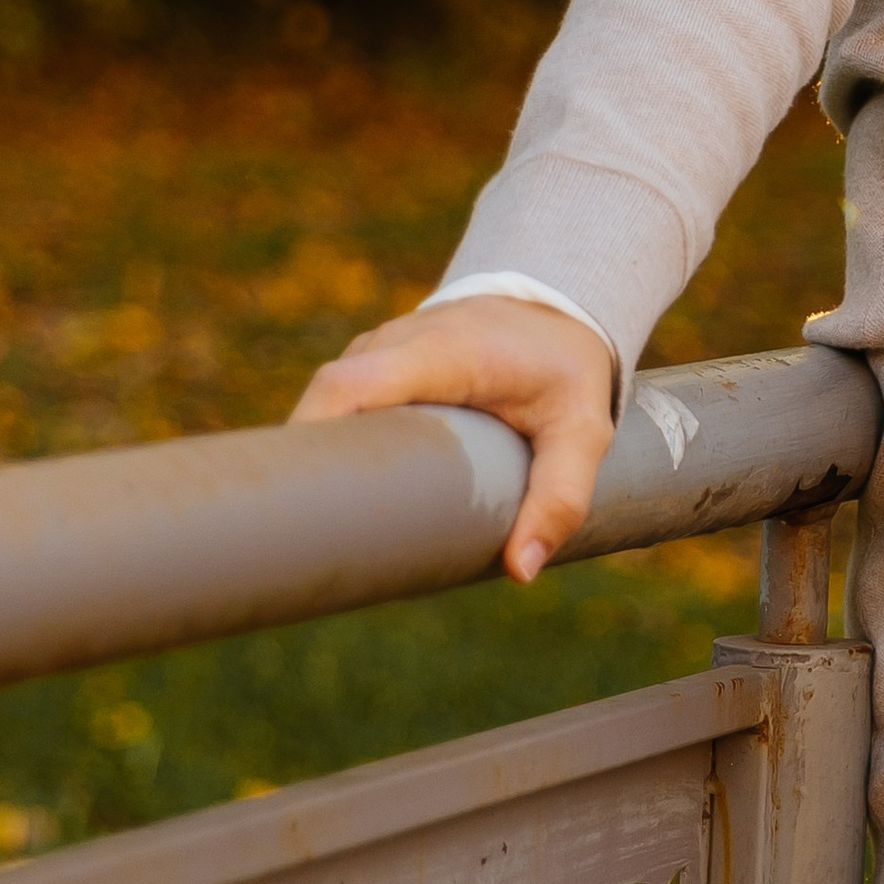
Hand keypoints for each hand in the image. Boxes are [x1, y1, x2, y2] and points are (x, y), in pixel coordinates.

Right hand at [292, 297, 616, 583]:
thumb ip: (562, 495)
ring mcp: (379, 349)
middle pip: (325, 398)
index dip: (314, 432)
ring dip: (319, 458)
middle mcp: (397, 341)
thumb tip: (521, 571)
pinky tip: (335, 498)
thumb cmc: (565, 374)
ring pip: (327, 404)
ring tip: (320, 529)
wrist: (556, 313)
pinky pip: (339, 403)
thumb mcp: (584, 430)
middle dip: (306, 462)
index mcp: (442, 351)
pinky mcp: (375, 365)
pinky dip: (334, 444)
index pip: (351, 384)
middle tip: (310, 540)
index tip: (299, 495)